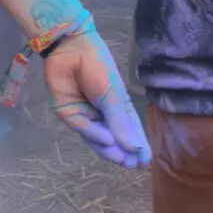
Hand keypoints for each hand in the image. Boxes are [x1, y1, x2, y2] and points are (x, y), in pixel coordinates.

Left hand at [45, 24, 149, 168]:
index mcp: (116, 106)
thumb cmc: (97, 66)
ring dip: (108, 149)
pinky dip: (93, 134)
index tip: (146, 161)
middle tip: (132, 164)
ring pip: (96, 137)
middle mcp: (101, 113)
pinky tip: (107, 139)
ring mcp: (84, 114)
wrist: (70, 48)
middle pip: (112, 137)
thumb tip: (134, 148)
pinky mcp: (67, 113)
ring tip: (122, 159)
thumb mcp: (114, 95)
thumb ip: (121, 122)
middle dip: (122, 151)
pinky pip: (82, 127)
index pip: (129, 130)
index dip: (137, 144)